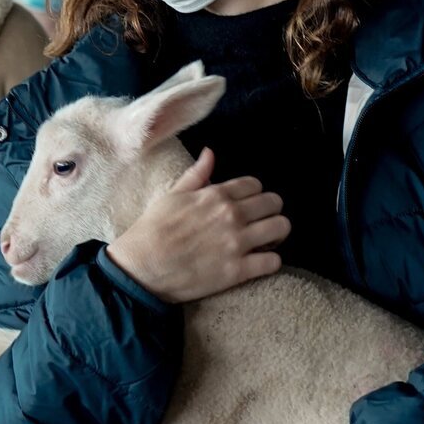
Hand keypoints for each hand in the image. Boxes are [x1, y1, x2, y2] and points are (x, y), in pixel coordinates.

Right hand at [107, 147, 288, 303]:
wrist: (141, 267)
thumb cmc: (152, 230)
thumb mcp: (172, 195)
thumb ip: (197, 174)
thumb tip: (210, 153)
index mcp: (216, 195)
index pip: (255, 185)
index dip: (254, 194)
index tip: (247, 205)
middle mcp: (231, 215)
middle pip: (274, 203)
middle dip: (270, 211)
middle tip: (260, 222)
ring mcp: (237, 243)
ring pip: (281, 228)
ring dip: (277, 233)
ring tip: (265, 241)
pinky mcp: (237, 271)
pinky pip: (274, 262)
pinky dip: (271, 261)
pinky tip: (259, 262)